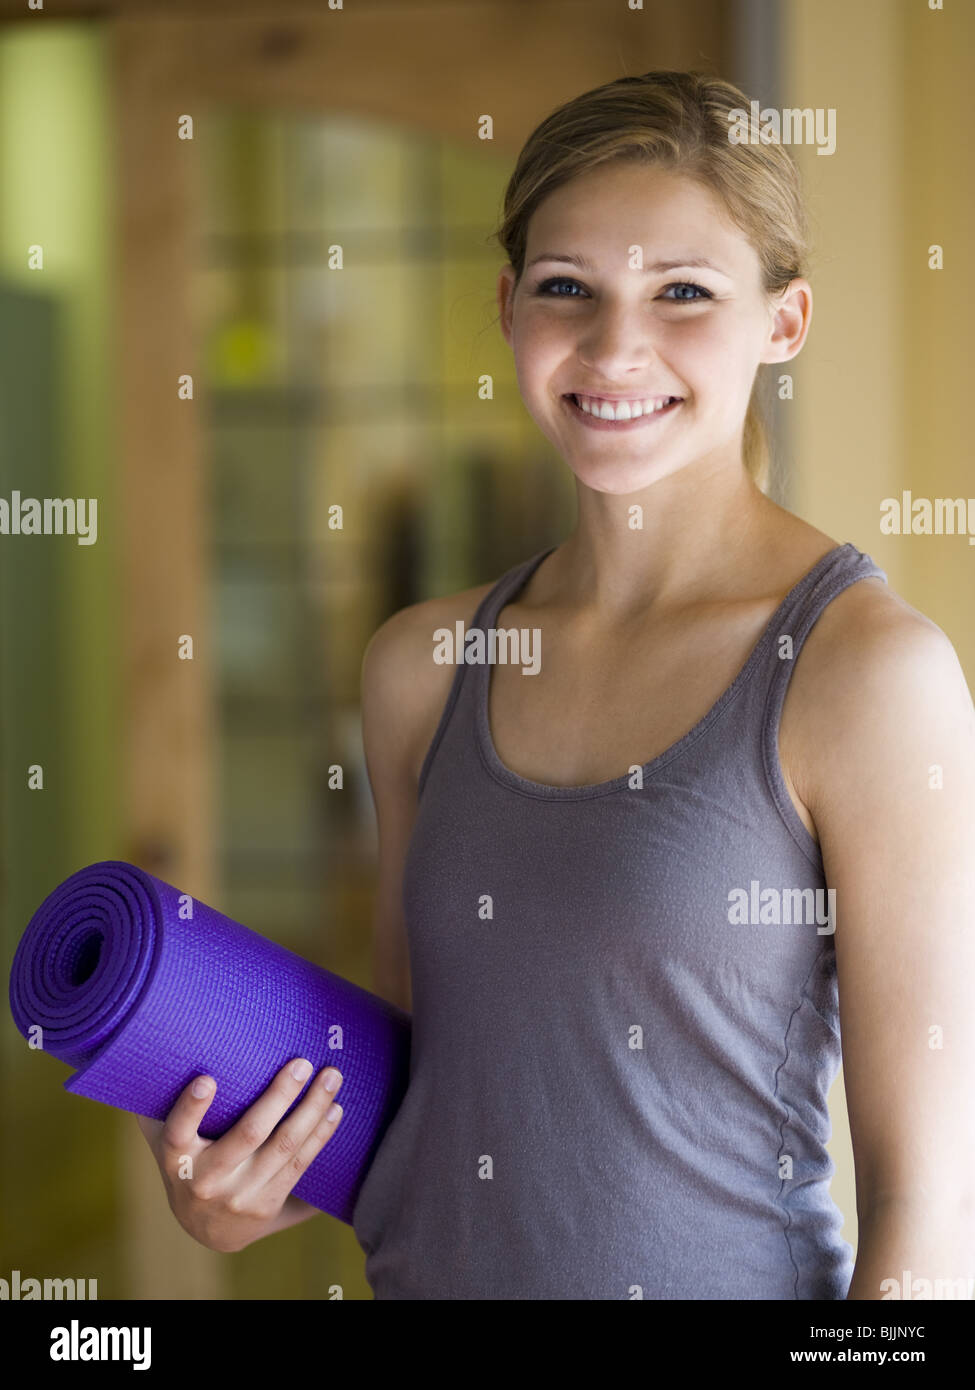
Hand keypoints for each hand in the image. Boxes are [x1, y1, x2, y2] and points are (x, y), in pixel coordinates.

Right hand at [136, 1058, 342, 1251]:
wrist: (205, 1230)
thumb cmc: (187, 1163)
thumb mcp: (164, 1140)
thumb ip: (161, 1105)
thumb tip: (163, 1048)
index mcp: (176, 1158)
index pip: (176, 1132)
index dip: (190, 1108)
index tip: (206, 1080)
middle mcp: (207, 1179)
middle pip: (248, 1134)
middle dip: (279, 1097)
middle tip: (301, 1063)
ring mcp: (240, 1195)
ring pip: (283, 1148)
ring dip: (312, 1110)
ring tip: (331, 1079)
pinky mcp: (267, 1204)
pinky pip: (299, 1165)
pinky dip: (320, 1135)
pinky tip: (335, 1110)